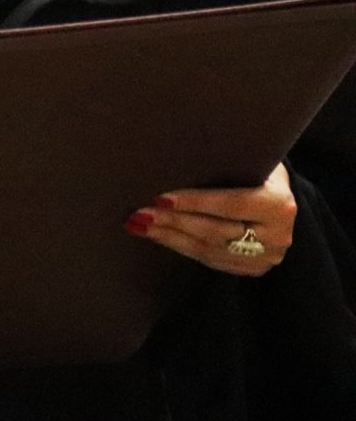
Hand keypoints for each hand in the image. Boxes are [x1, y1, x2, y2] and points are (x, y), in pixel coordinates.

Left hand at [128, 165, 297, 277]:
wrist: (281, 201)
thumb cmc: (259, 172)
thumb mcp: (254, 161)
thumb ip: (229, 160)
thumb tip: (181, 151)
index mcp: (279, 205)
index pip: (231, 204)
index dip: (195, 202)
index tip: (161, 198)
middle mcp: (277, 235)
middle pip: (215, 230)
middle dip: (173, 221)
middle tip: (140, 213)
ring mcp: (266, 257)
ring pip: (209, 249)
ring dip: (169, 237)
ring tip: (139, 225)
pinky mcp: (253, 268)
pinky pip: (210, 259)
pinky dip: (181, 246)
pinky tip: (158, 236)